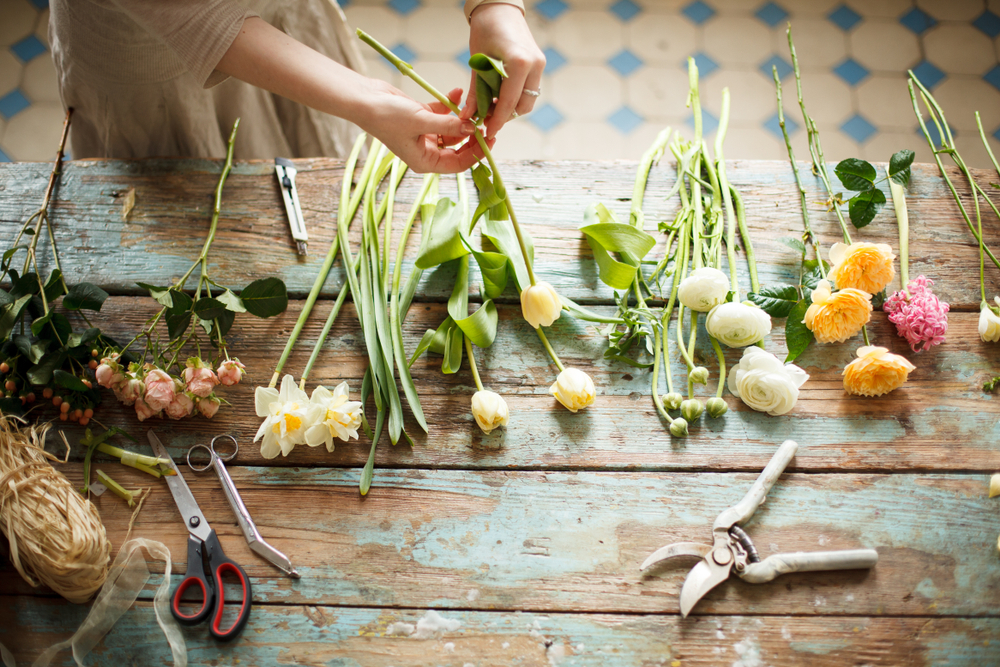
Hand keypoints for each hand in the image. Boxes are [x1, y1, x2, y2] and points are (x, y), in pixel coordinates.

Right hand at [358, 82, 492, 173]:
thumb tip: (473, 127)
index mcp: (425, 161)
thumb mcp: (421, 121)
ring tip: (473, 104)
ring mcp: (424, 134)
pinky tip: (457, 93)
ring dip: (462, 117)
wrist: (364, 99)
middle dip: (472, 135)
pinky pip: (442, 113)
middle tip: (486, 121)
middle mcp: (426, 151)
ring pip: (452, 129)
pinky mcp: (421, 117)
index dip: (476, 153)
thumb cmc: (387, 117)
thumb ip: (449, 124)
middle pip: (458, 147)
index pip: (458, 163)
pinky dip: (450, 105)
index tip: (489, 139)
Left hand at [463, 3, 545, 137]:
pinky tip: (500, 95)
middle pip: (523, 105)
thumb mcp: (478, 62)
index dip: (498, 120)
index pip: (509, 102)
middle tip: (487, 119)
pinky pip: (529, 89)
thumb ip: (476, 92)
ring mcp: (539, 65)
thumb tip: (468, 117)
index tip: (487, 132)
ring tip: (491, 106)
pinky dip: (516, 96)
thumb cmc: (485, 30)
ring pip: (528, 99)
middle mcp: (534, 66)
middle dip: (506, 116)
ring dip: (511, 107)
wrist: (500, 8)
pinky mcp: (539, 65)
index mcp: (519, 63)